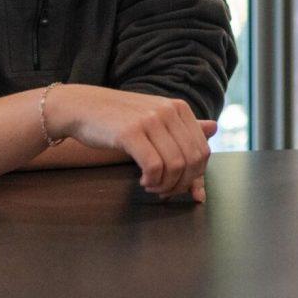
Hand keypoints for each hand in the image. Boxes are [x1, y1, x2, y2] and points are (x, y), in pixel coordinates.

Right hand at [45, 84, 215, 200]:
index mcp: (179, 108)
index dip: (195, 176)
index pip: (203, 150)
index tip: (179, 186)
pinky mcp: (131, 132)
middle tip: (164, 191)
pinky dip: (152, 181)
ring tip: (152, 186)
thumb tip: (215, 129)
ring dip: (166, 185)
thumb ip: (184, 126)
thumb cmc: (120, 117)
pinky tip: (143, 181)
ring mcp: (150, 120)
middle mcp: (169, 111)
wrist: (82, 106)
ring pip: (176, 166)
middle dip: (182, 184)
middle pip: (193, 161)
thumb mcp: (155, 117)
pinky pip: (154, 167)